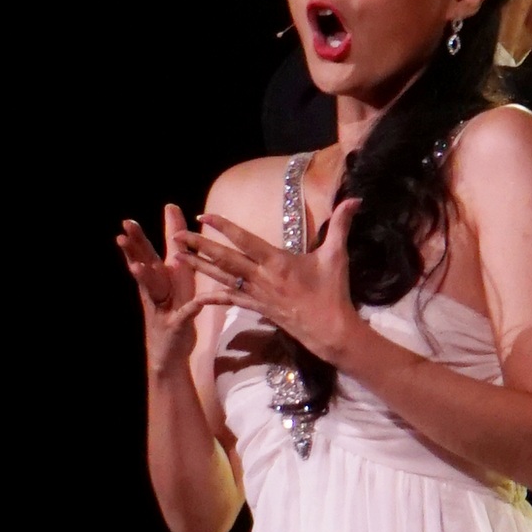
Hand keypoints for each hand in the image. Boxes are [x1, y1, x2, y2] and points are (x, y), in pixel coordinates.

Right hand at [116, 205, 201, 363]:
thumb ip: (175, 253)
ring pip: (154, 290)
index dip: (136, 240)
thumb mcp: (175, 281)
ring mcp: (164, 309)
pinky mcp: (177, 326)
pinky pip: (185, 315)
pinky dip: (191, 308)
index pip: (145, 256)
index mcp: (158, 280)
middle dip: (133, 252)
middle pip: (144, 268)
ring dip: (145, 278)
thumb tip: (176, 222)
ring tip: (137, 266)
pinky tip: (197, 302)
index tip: (126, 222)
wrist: (169, 354)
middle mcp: (156, 292)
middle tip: (121, 235)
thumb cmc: (173, 311)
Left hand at [178, 199, 363, 364]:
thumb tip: (355, 199)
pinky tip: (198, 296)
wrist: (330, 331)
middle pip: (224, 259)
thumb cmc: (333, 293)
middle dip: (199, 247)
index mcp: (277, 262)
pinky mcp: (258, 309)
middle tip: (176, 236)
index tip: (204, 217)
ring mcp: (257, 295)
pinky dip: (214, 297)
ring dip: (199, 267)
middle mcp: (262, 278)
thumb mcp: (337, 256)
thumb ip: (342, 225)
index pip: (244, 240)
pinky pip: (232, 300)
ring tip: (179, 257)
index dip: (223, 227)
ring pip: (222, 279)